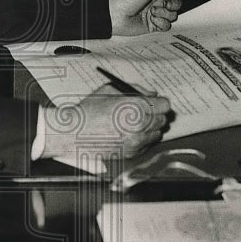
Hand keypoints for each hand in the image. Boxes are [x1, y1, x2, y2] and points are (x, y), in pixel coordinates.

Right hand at [42, 84, 171, 161]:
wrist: (75, 133)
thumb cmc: (90, 110)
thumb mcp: (110, 90)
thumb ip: (135, 89)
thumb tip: (151, 94)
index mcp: (136, 106)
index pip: (165, 105)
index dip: (159, 102)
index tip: (154, 102)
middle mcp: (140, 125)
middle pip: (163, 119)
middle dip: (155, 114)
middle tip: (143, 111)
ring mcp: (137, 141)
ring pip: (157, 133)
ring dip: (150, 127)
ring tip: (134, 123)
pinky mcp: (133, 152)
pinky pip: (148, 144)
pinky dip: (143, 139)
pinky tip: (128, 133)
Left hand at [108, 0, 186, 35]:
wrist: (115, 15)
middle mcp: (158, 3)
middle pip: (177, 5)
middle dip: (173, 5)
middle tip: (164, 4)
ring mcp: (156, 15)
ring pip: (173, 16)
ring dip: (165, 14)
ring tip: (152, 12)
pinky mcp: (154, 26)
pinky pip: (167, 26)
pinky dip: (162, 23)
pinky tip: (152, 20)